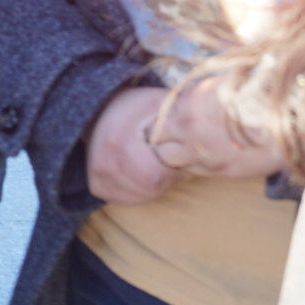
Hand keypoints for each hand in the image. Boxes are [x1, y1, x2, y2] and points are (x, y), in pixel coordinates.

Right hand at [87, 87, 174, 205]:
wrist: (101, 110)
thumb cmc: (137, 108)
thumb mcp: (159, 104)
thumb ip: (179, 118)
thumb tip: (206, 135)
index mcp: (118, 142)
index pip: (153, 176)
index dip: (172, 169)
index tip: (176, 154)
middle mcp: (103, 163)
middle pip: (150, 189)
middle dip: (167, 178)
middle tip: (169, 160)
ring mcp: (98, 178)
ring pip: (141, 197)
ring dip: (156, 185)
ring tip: (157, 163)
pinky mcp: (98, 187)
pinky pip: (129, 200)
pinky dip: (143, 190)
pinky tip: (144, 173)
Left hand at [149, 78, 286, 179]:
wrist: (289, 115)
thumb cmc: (262, 89)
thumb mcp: (226, 79)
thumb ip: (204, 91)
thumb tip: (196, 93)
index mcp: (188, 104)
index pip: (160, 119)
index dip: (165, 121)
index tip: (173, 120)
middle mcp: (190, 131)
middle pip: (160, 145)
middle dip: (167, 141)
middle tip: (177, 138)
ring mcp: (204, 155)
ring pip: (175, 163)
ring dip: (180, 156)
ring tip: (194, 149)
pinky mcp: (222, 171)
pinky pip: (198, 172)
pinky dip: (199, 165)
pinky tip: (211, 156)